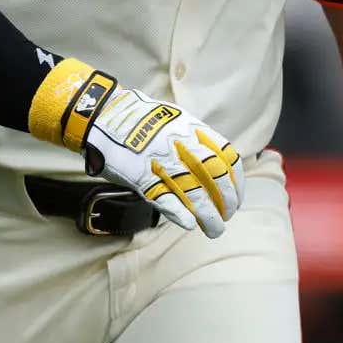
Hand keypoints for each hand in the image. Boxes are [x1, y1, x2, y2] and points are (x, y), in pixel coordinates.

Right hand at [77, 80, 244, 238]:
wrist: (104, 113)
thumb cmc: (141, 119)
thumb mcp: (174, 118)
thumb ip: (194, 137)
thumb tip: (216, 159)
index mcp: (191, 128)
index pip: (226, 157)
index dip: (236, 181)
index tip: (238, 197)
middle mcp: (180, 143)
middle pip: (214, 175)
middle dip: (227, 199)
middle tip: (228, 215)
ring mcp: (160, 160)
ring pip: (193, 191)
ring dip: (208, 214)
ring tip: (216, 229)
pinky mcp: (140, 175)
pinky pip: (164, 197)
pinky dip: (179, 212)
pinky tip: (190, 224)